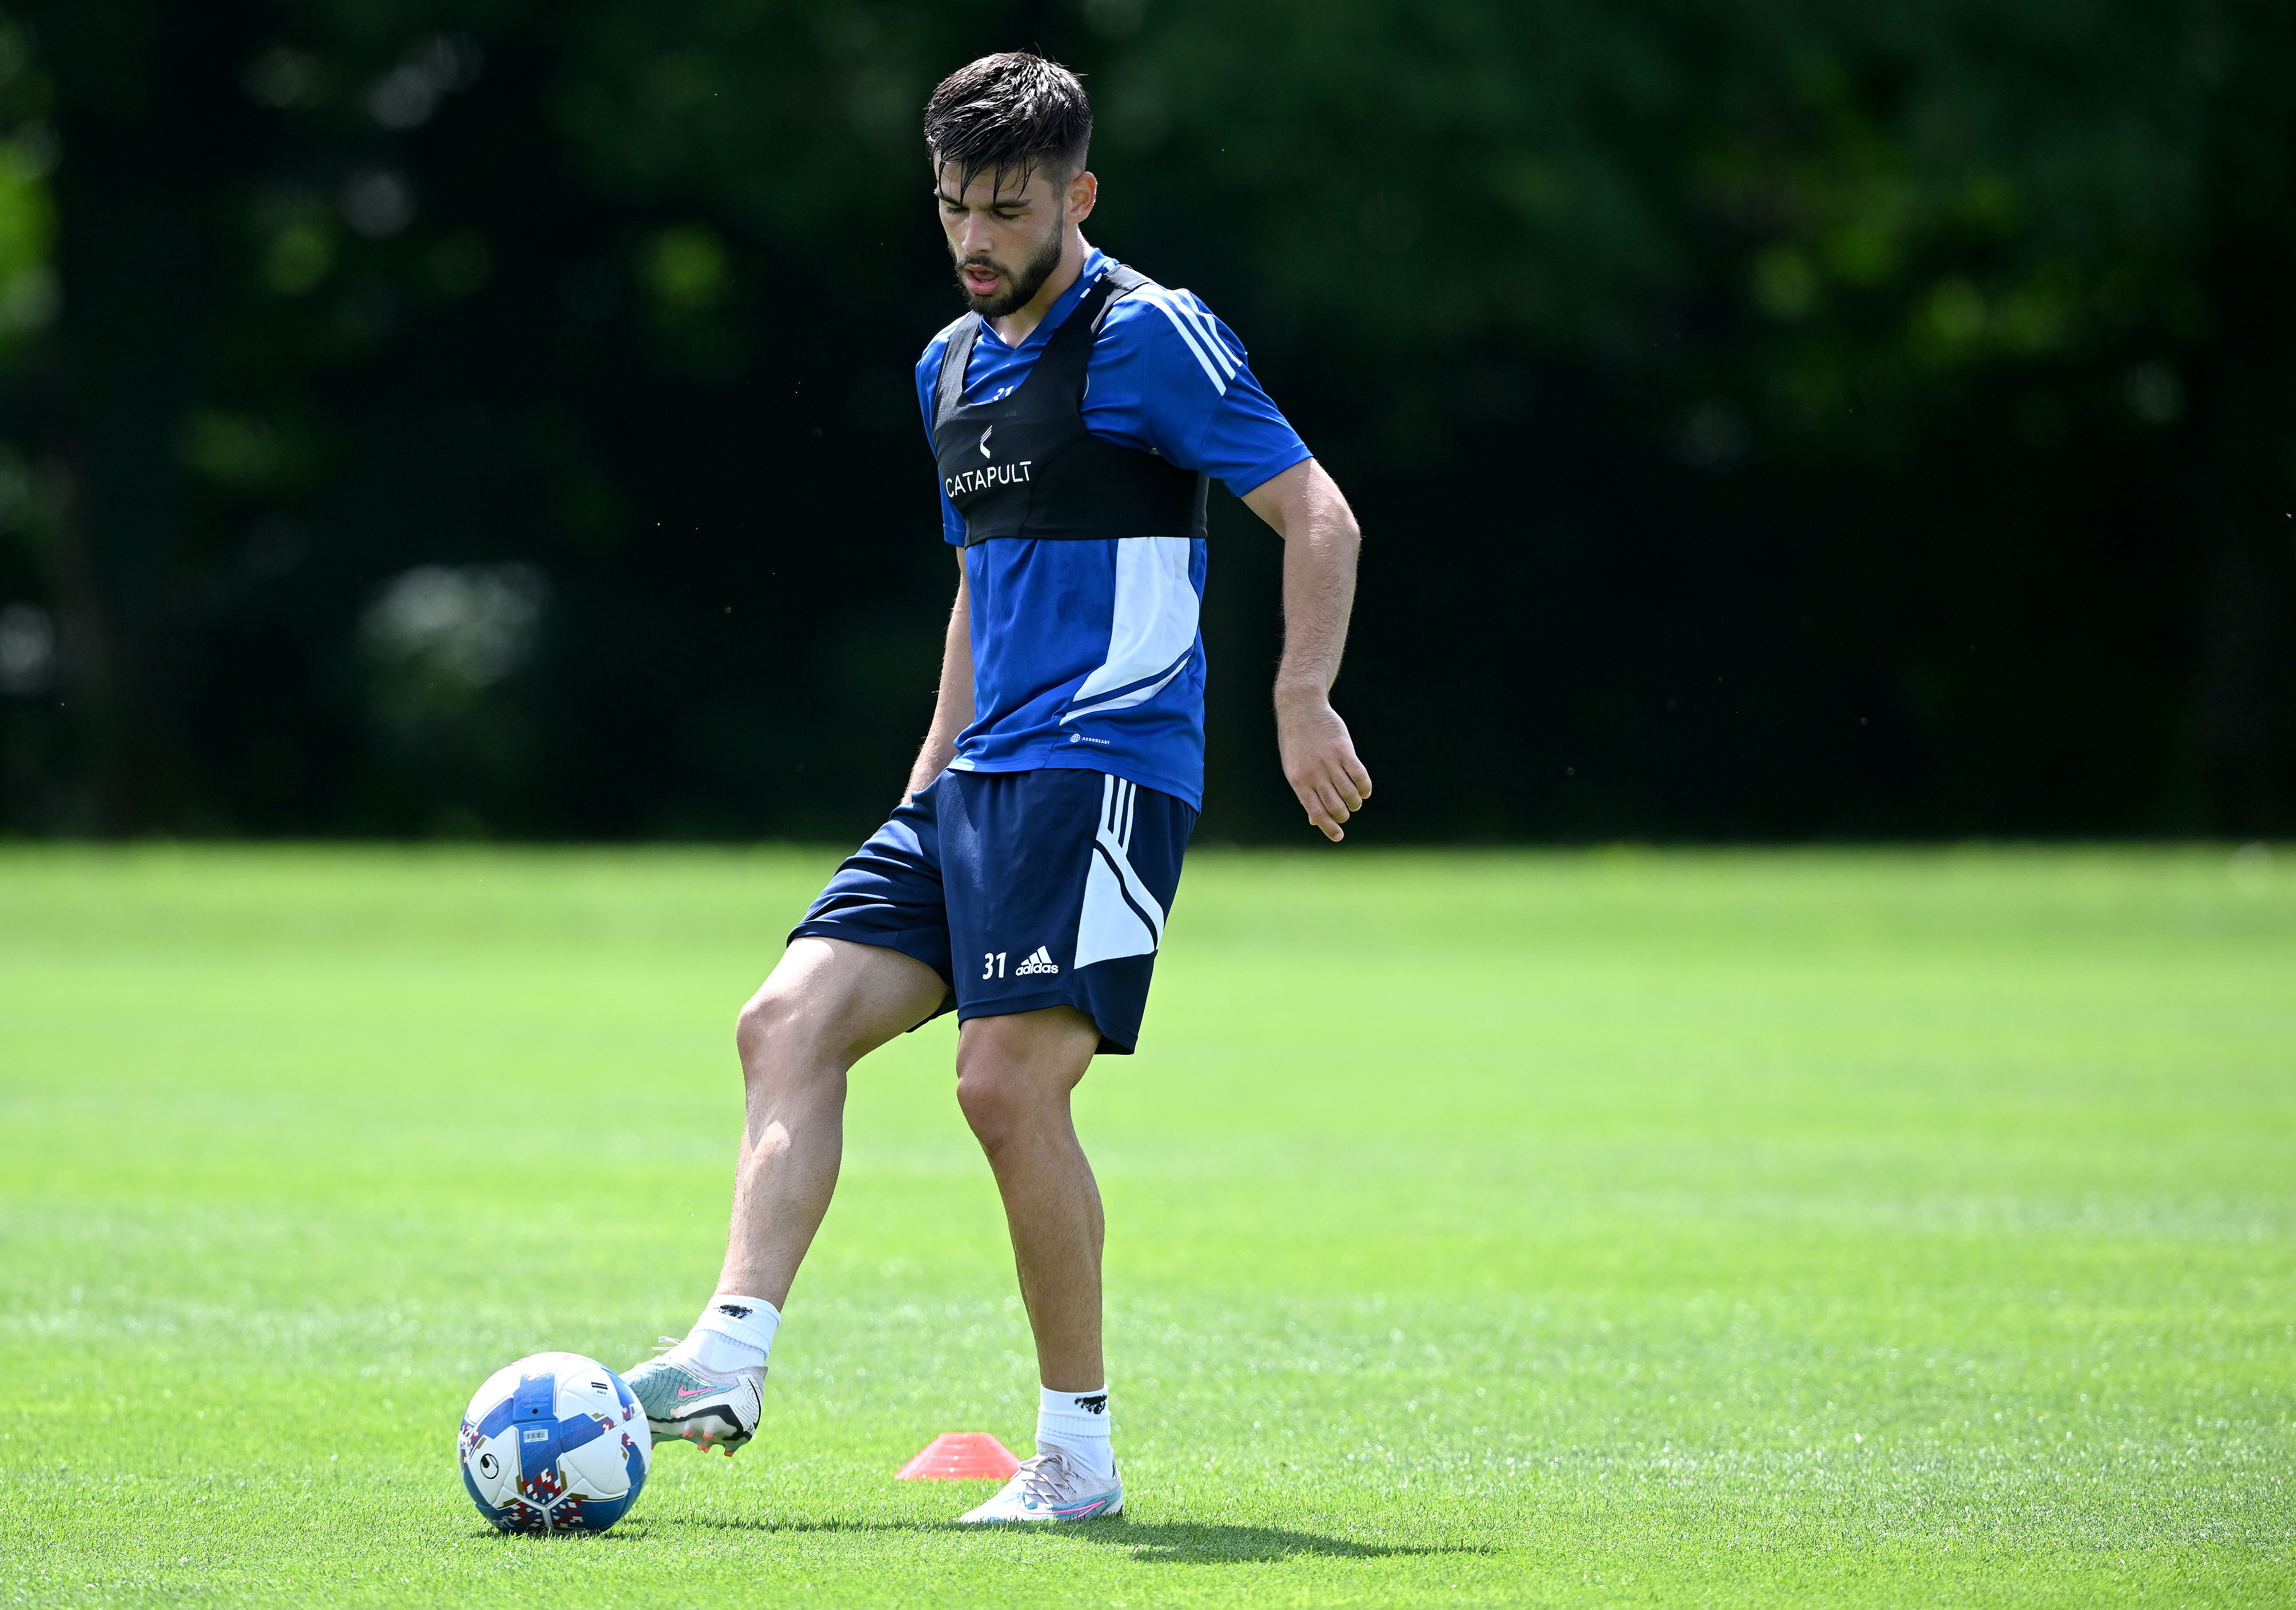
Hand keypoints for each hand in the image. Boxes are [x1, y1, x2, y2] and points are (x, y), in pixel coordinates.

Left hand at [1276, 686, 1372, 840]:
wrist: (1301, 710)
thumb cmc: (1297, 743)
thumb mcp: (1294, 769)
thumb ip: (1306, 793)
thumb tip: (1314, 821)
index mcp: (1299, 781)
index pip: (1317, 813)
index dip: (1329, 828)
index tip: (1339, 836)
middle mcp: (1314, 774)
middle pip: (1336, 806)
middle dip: (1344, 816)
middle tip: (1346, 813)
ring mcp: (1328, 761)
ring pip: (1349, 793)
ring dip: (1356, 802)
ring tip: (1356, 802)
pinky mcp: (1343, 749)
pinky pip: (1359, 775)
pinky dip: (1365, 787)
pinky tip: (1365, 790)